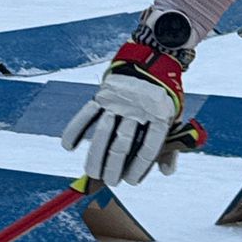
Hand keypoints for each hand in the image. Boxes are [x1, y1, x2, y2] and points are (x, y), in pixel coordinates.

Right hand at [61, 41, 205, 184]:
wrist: (153, 58)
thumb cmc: (163, 96)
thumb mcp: (173, 117)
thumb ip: (169, 145)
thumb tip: (166, 172)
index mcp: (160, 116)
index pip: (148, 148)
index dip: (139, 168)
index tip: (131, 182)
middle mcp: (139, 108)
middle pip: (123, 144)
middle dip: (114, 167)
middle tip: (109, 181)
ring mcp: (120, 101)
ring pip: (103, 132)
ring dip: (95, 155)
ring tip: (92, 173)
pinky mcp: (104, 93)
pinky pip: (87, 114)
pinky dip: (75, 130)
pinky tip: (68, 146)